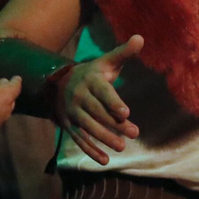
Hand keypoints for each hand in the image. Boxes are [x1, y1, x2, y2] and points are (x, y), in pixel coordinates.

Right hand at [56, 35, 144, 164]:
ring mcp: (73, 113)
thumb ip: (123, 52)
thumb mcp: (106, 61)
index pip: (103, 92)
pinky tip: (105, 160)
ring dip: (104, 138)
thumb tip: (140, 37)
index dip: (113, 102)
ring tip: (122, 147)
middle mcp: (80, 97)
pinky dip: (91, 150)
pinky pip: (79, 139)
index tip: (126, 112)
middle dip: (115, 124)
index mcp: (91, 80)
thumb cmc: (92, 73)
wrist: (58, 83)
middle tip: (134, 133)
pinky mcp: (69, 125)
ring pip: (89, 127)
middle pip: (98, 112)